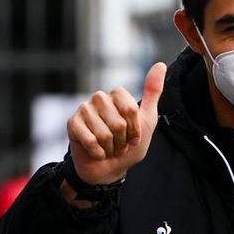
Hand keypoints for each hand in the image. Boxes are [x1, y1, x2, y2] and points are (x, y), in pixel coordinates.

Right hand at [66, 62, 166, 185]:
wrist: (109, 169)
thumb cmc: (129, 145)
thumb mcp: (147, 120)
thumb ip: (152, 93)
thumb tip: (160, 64)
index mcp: (117, 95)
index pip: (130, 109)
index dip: (134, 128)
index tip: (133, 136)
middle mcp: (99, 98)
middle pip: (118, 122)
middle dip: (122, 140)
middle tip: (118, 143)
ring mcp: (84, 109)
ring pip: (103, 133)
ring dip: (110, 148)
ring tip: (108, 147)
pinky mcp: (72, 123)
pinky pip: (90, 140)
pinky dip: (97, 152)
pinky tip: (96, 151)